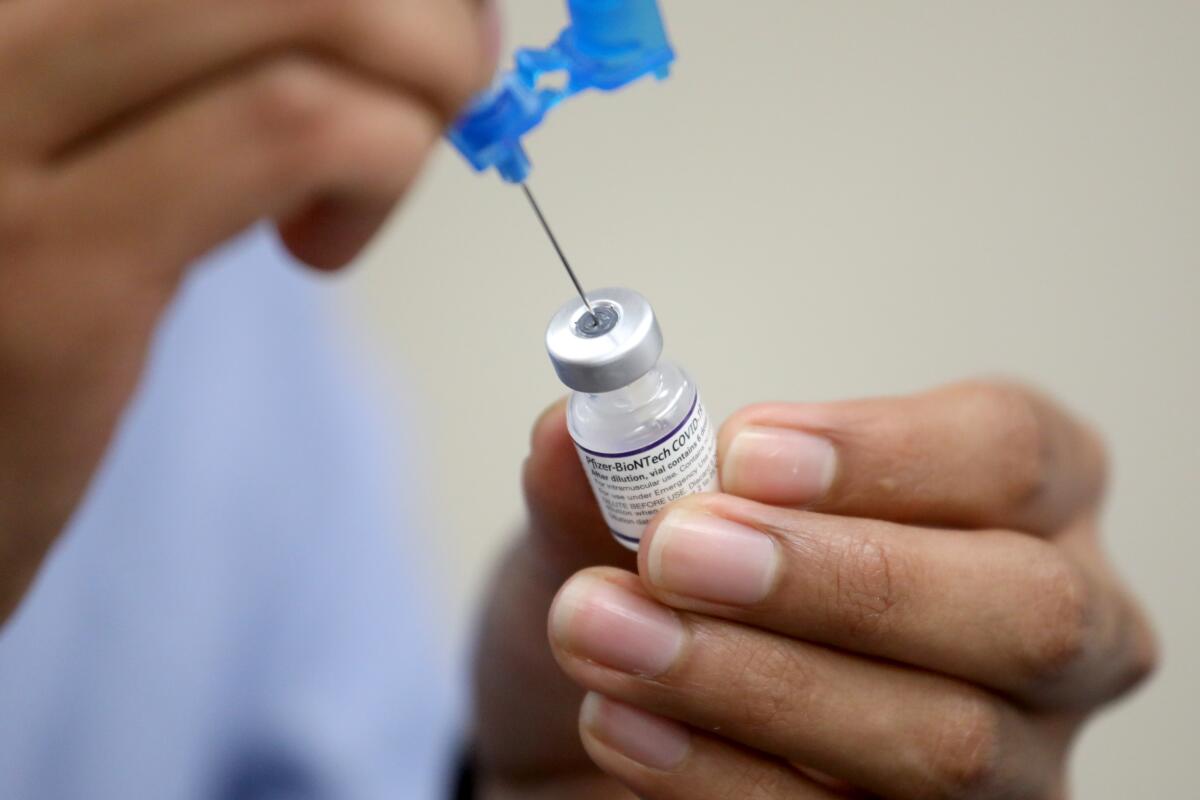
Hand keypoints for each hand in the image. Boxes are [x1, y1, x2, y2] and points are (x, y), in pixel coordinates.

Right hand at [0, 0, 497, 621]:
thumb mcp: (70, 122)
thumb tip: (379, 8)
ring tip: (395, 159)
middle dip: (417, 1)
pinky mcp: (57, 256)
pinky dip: (382, 165)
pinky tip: (326, 243)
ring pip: (311, 0)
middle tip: (454, 71)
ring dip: (422, 73)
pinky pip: (296, 131)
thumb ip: (183, 50)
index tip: (425, 7)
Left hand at [541, 381, 1157, 797]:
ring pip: (948, 742)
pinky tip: (623, 724)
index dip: (888, 452)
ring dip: (757, 683)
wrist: (598, 727)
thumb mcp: (620, 513)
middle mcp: (1042, 637)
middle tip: (679, 552)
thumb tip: (575, 433)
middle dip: (842, 578)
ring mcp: (1008, 765)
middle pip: (1027, 607)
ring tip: (609, 632)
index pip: (1011, 452)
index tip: (743, 453)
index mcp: (1013, 502)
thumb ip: (613, 471)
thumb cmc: (658, 595)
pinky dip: (721, 778)